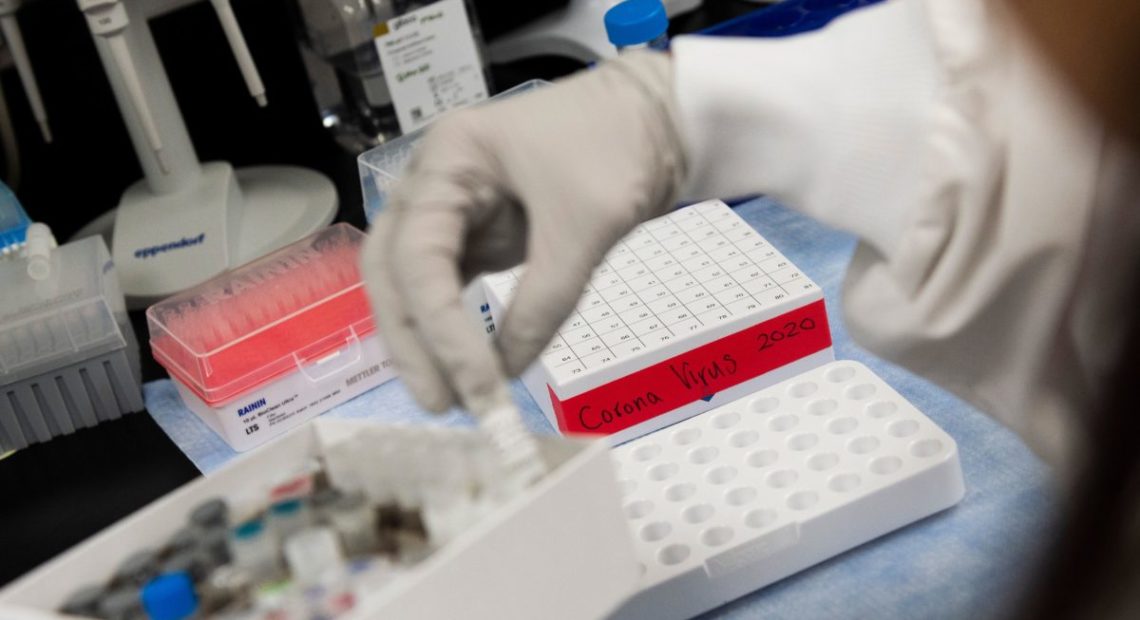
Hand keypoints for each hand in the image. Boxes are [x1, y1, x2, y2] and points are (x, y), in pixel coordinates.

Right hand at [361, 51, 686, 415]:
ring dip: (428, 341)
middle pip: (395, 272)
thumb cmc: (619, 149)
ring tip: (454, 397)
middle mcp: (433, 184)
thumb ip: (544, 302)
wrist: (658, 119)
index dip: (441, 329)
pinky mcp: (479, 233)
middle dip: (413, 342)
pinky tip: (470, 366)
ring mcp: (453, 209)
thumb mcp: (585, 226)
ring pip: (415, 284)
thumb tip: (506, 371)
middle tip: (443, 404)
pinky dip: (456, 326)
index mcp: (448, 160)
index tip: (477, 384)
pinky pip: (451, 287)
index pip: (419, 257)